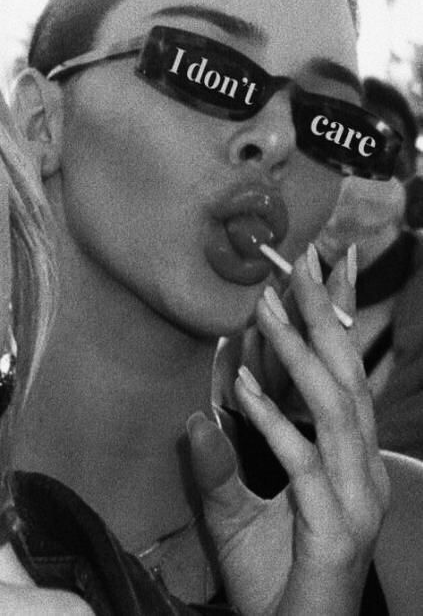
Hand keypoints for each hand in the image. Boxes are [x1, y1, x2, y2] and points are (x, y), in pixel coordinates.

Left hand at [187, 245, 389, 615]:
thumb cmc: (276, 582)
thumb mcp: (237, 518)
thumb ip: (220, 468)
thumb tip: (194, 419)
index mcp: (349, 459)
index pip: (348, 375)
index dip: (340, 320)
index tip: (328, 266)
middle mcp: (362, 471)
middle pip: (348, 377)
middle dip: (324, 315)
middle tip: (299, 260)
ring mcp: (356, 499)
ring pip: (334, 409)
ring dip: (297, 355)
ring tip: (265, 307)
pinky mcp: (337, 529)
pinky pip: (305, 464)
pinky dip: (274, 421)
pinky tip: (242, 386)